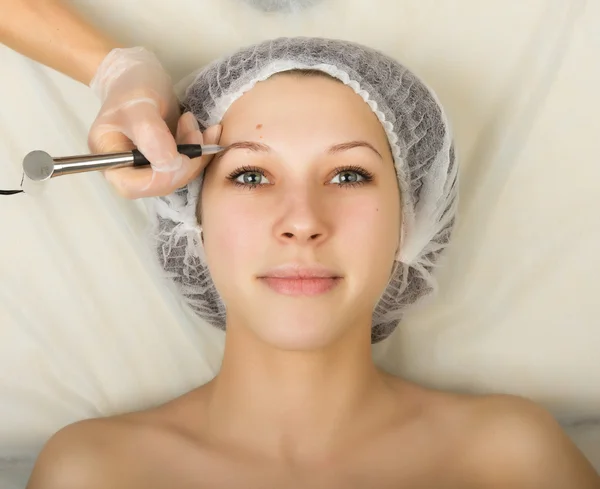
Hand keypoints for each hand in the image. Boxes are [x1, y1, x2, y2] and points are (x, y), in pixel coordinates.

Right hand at [88, 46, 221, 197]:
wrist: (139, 75)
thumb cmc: (132, 87)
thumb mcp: (138, 104)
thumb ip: (150, 133)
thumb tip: (168, 163)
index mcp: (109, 158)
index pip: (133, 186)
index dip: (162, 178)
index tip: (183, 155)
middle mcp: (126, 169)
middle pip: (158, 186)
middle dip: (185, 164)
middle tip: (194, 132)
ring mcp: (147, 168)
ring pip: (177, 177)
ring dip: (196, 156)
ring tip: (193, 124)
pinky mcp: (165, 162)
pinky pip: (187, 167)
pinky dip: (201, 152)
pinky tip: (207, 132)